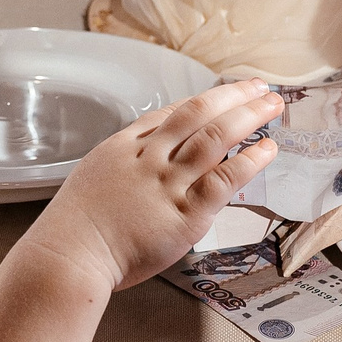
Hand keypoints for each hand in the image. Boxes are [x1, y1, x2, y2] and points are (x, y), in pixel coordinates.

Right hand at [24, 80, 284, 291]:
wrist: (69, 255)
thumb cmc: (73, 231)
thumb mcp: (92, 182)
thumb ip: (122, 171)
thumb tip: (143, 171)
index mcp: (123, 148)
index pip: (170, 115)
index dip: (203, 102)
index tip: (225, 95)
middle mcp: (148, 158)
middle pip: (197, 114)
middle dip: (232, 96)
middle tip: (260, 86)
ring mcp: (167, 183)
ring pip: (214, 137)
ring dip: (248, 116)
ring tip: (272, 104)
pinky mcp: (185, 213)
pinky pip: (223, 179)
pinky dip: (248, 160)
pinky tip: (267, 149)